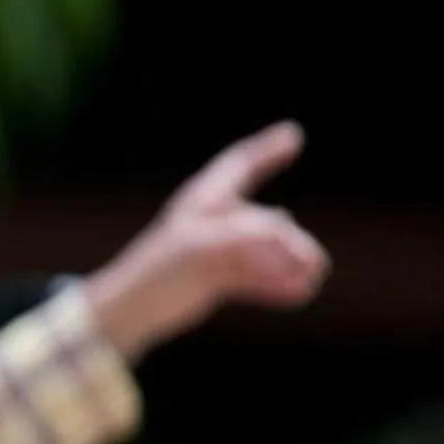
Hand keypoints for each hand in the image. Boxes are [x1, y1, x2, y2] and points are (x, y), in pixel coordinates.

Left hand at [84, 121, 328, 359]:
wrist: (130, 309)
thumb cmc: (158, 270)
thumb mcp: (203, 247)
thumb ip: (247, 238)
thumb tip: (284, 241)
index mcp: (204, 199)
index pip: (240, 164)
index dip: (266, 149)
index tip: (292, 134)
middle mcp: (214, 221)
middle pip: (266, 220)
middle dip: (292, 240)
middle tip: (313, 263)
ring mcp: (217, 250)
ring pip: (266, 251)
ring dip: (289, 264)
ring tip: (310, 281)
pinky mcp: (217, 278)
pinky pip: (258, 277)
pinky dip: (277, 284)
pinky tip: (298, 294)